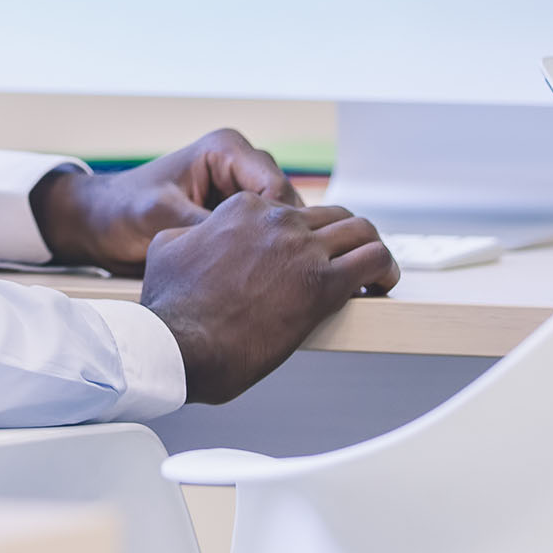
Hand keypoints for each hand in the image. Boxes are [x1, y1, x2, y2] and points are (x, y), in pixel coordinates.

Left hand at [32, 129, 298, 274]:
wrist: (98, 223)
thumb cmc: (121, 210)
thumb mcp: (162, 217)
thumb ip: (206, 227)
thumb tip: (244, 248)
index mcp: (225, 150)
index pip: (276, 187)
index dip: (280, 226)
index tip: (275, 262)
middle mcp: (239, 165)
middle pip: (285, 205)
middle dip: (281, 239)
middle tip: (274, 278)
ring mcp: (239, 189)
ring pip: (280, 222)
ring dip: (273, 249)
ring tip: (264, 282)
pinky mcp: (235, 214)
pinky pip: (263, 233)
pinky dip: (260, 254)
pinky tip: (253, 279)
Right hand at [139, 191, 398, 403]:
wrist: (181, 344)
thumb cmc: (172, 308)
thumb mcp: (168, 248)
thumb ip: (191, 233)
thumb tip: (195, 237)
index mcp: (244, 209)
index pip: (291, 210)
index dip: (304, 234)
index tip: (306, 256)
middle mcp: (277, 221)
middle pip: (332, 216)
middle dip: (344, 238)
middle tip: (348, 260)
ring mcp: (302, 250)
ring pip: (361, 230)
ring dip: (370, 248)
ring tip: (374, 271)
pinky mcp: (322, 285)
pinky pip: (374, 262)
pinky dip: (385, 270)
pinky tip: (383, 285)